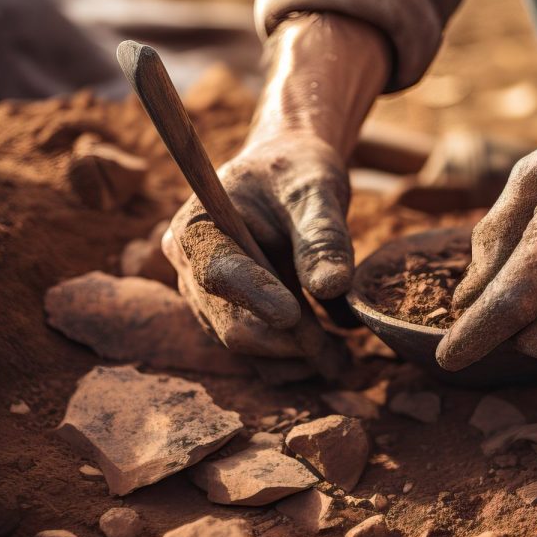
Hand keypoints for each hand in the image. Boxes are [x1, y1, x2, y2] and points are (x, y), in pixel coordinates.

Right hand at [165, 12, 387, 365]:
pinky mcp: (234, 319)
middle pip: (230, 324)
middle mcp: (192, 269)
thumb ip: (322, 235)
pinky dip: (297, 362)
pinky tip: (336, 358)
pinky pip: (260, 356)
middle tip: (341, 356)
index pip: (216, 271)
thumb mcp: (316, 190)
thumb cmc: (297, 173)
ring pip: (248, 348)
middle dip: (287, 342)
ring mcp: (209, 300)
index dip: (253, 295)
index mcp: (197, 226)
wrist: (290, 175)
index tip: (293, 315)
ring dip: (296, 361)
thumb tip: (331, 286)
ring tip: (345, 361)